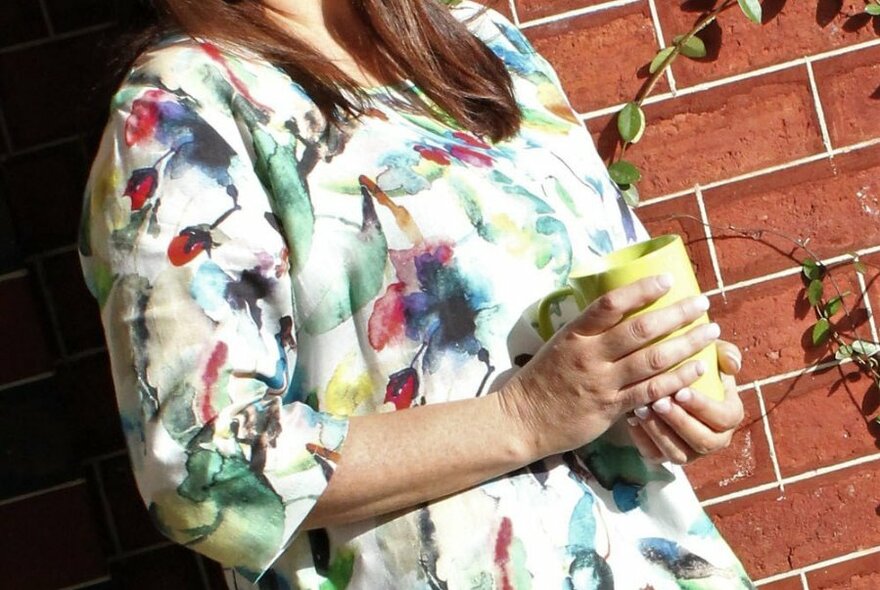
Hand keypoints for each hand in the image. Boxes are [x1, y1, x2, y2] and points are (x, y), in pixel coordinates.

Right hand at [499, 274, 720, 458]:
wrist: (523, 419)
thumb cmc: (542, 378)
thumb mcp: (559, 344)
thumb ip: (589, 331)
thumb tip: (623, 308)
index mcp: (574, 334)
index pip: (610, 303)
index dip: (642, 289)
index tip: (669, 280)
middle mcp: (589, 355)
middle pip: (640, 329)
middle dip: (677, 313)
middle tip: (702, 303)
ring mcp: (601, 382)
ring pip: (652, 359)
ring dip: (687, 344)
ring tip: (710, 332)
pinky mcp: (610, 408)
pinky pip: (651, 391)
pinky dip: (677, 379)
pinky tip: (697, 368)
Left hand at [626, 340, 745, 464]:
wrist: (661, 380)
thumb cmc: (689, 364)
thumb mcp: (708, 353)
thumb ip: (724, 353)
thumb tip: (731, 363)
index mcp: (729, 415)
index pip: (724, 418)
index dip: (703, 406)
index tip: (680, 390)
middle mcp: (714, 439)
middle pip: (702, 440)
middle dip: (678, 421)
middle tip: (657, 401)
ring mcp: (690, 451)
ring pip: (678, 453)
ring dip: (658, 432)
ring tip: (640, 409)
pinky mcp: (665, 456)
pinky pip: (654, 456)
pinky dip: (642, 439)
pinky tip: (631, 419)